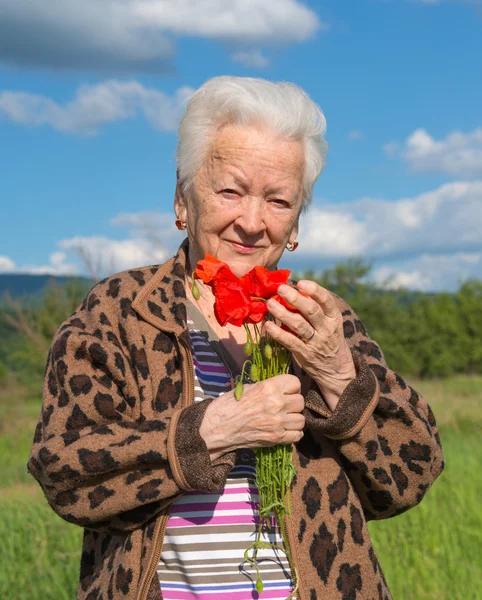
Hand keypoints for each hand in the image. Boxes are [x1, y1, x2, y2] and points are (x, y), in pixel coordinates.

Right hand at [199, 374, 304, 458]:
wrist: (217, 428)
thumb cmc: (228, 405)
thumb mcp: (247, 388)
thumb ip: (266, 388)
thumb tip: (279, 389)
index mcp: (269, 387)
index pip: (295, 383)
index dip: (291, 387)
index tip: (286, 391)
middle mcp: (277, 403)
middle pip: (300, 402)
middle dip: (293, 404)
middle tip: (284, 406)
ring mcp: (278, 422)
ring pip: (301, 420)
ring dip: (294, 419)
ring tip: (284, 419)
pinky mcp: (276, 438)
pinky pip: (297, 435)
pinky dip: (293, 433)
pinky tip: (284, 430)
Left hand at [265, 281, 355, 410]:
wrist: (336, 369)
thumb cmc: (328, 338)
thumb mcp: (329, 322)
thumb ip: (315, 308)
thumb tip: (290, 288)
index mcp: (334, 317)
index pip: (327, 301)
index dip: (314, 290)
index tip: (301, 283)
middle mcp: (327, 329)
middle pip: (312, 311)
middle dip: (295, 299)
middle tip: (280, 289)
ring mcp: (316, 342)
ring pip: (299, 326)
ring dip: (283, 313)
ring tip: (270, 303)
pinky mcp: (304, 354)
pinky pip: (290, 342)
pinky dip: (278, 333)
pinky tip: (268, 325)